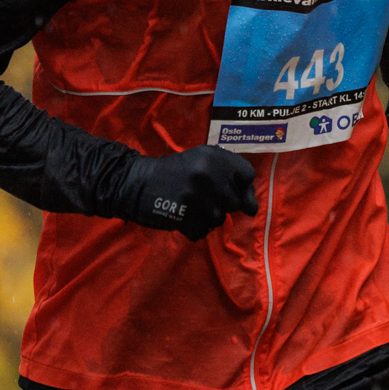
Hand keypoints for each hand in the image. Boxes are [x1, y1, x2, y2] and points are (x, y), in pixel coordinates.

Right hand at [118, 145, 257, 240]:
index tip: (226, 188)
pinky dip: (193, 229)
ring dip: (206, 217)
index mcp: (214, 157)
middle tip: (200, 196)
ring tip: (188, 206)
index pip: (247, 175)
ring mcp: (197, 197)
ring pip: (219, 220)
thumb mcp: (201, 161)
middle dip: (221, 203)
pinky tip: (181, 216)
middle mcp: (208, 175)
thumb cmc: (173, 172)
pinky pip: (202, 232)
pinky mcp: (185, 217)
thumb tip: (252, 208)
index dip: (240, 186)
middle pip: (235, 202)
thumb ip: (229, 176)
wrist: (135, 183)